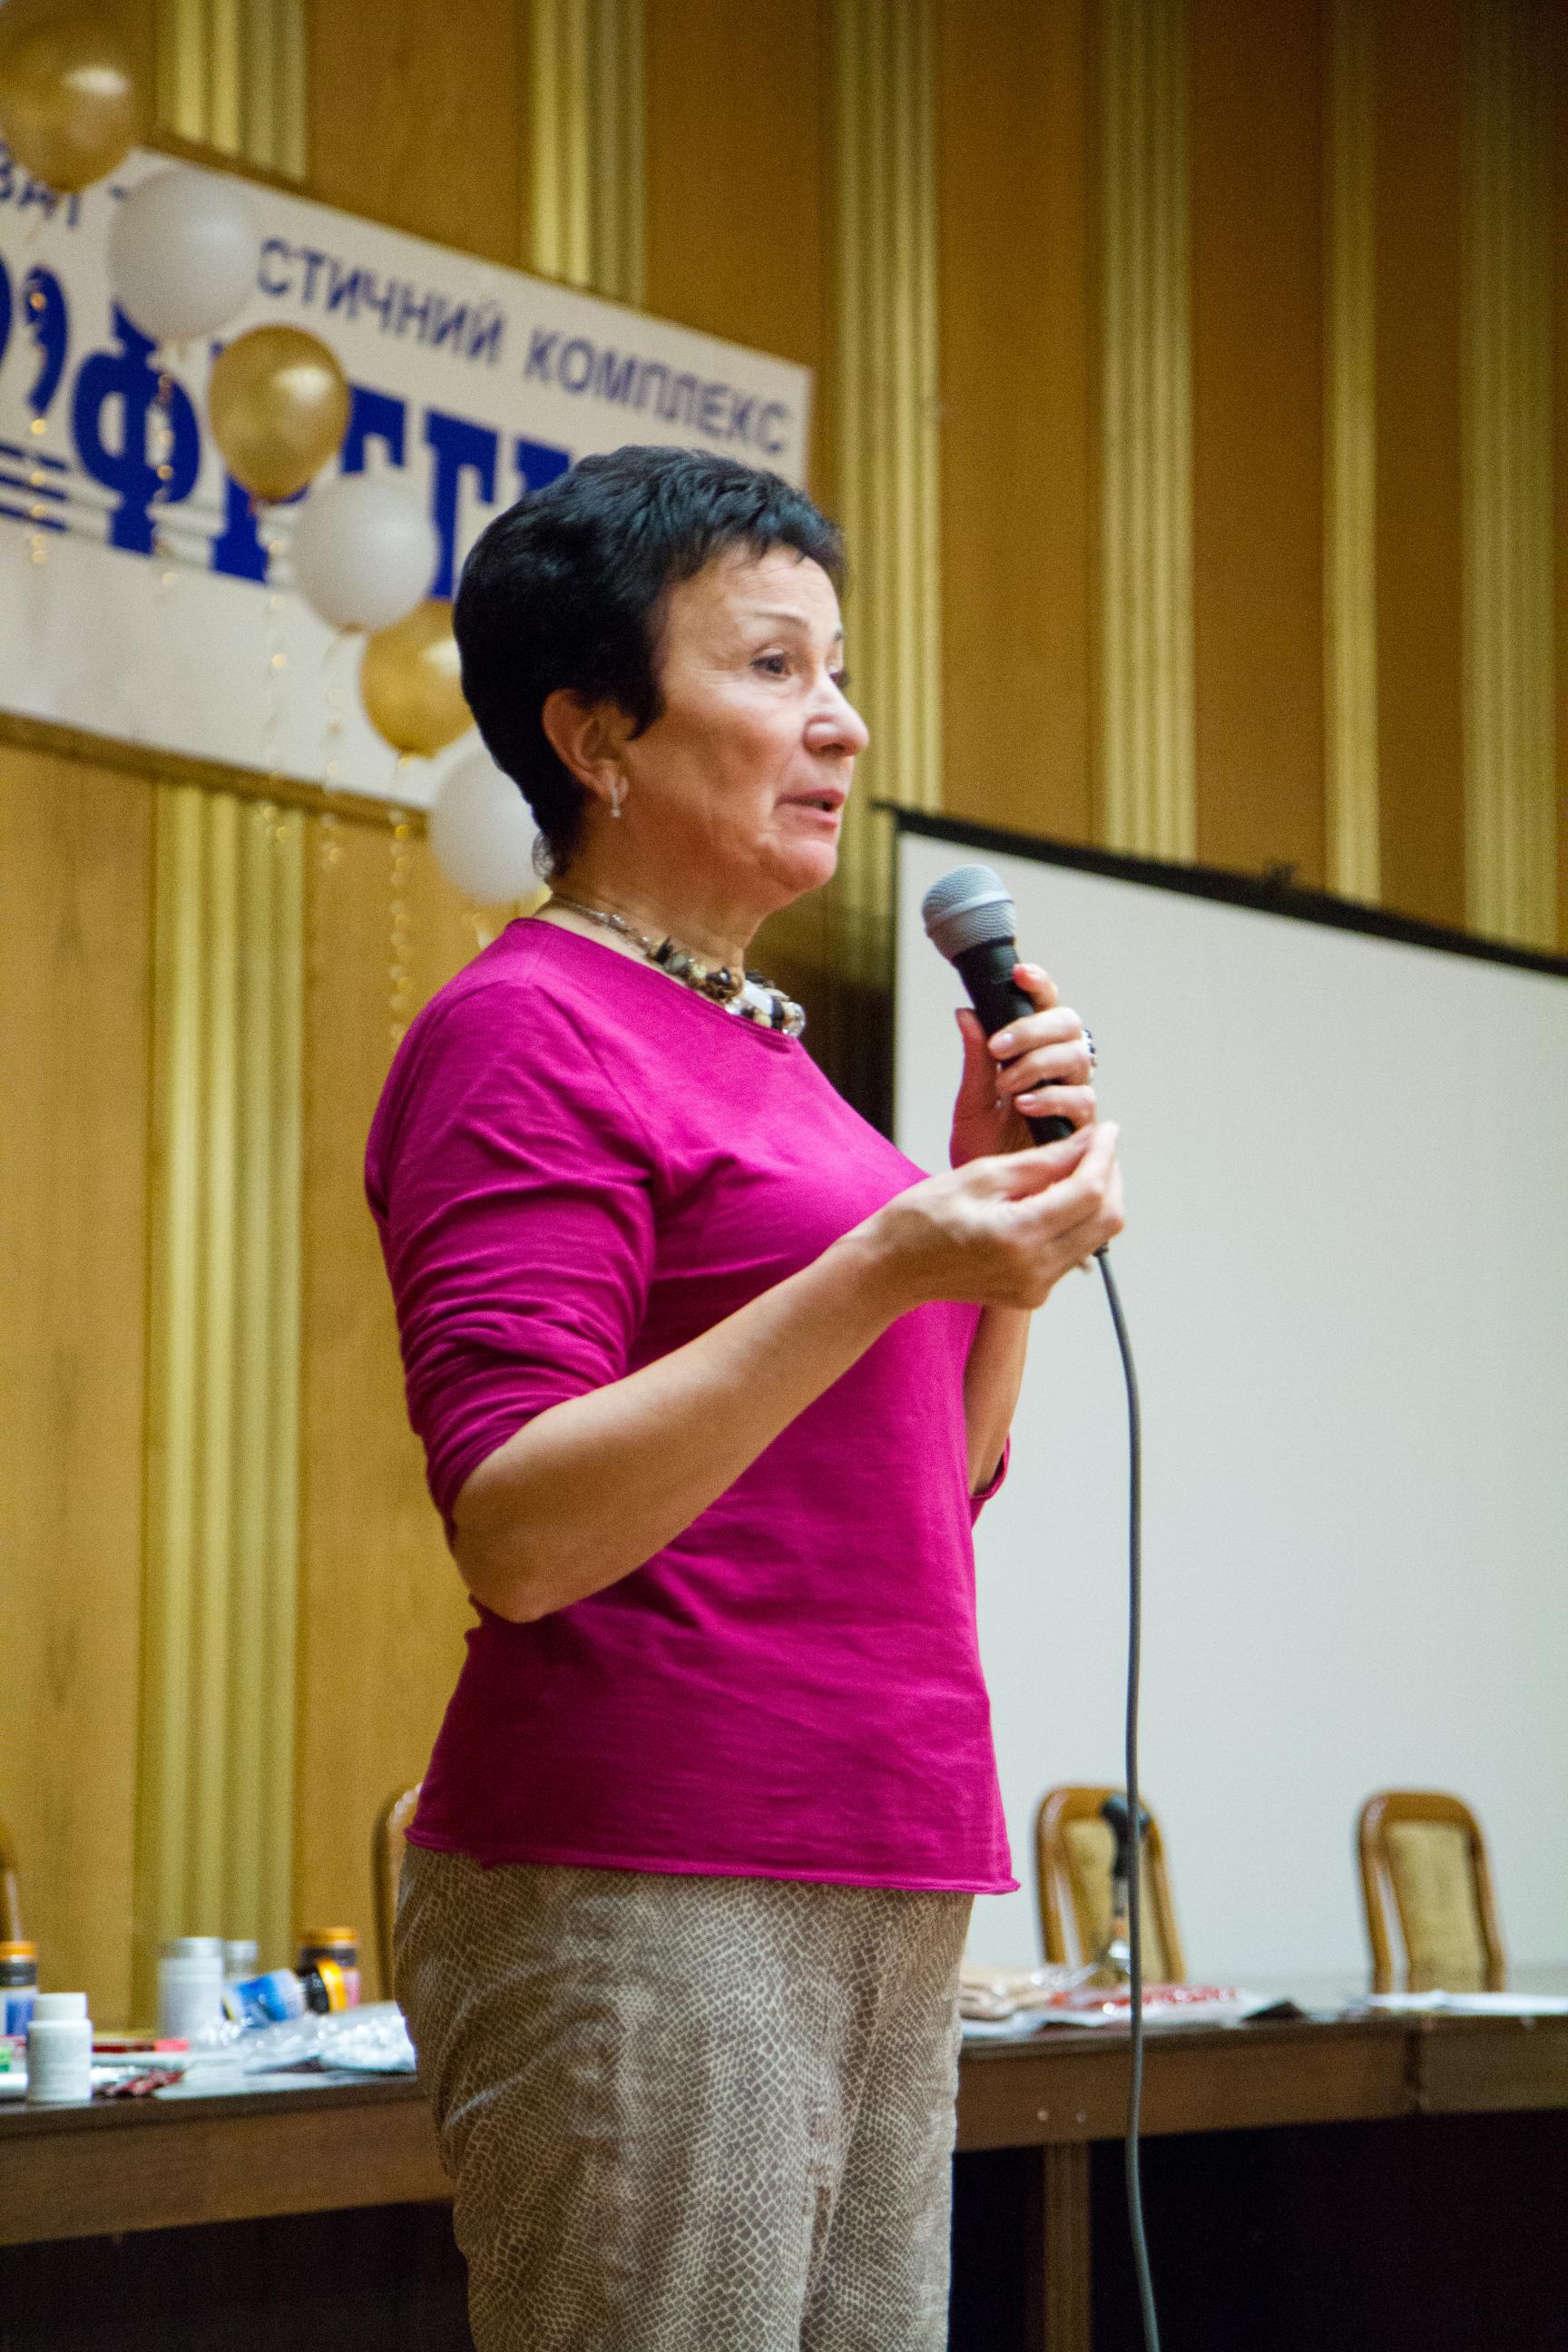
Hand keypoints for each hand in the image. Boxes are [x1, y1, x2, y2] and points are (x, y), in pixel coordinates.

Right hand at [862, 1121, 1123, 1313]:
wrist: (892, 1269)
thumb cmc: (922, 1217)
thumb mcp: (981, 1175)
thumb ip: (1042, 1161)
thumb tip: (1089, 1141)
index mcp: (1019, 1237)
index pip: (1089, 1193)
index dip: (1104, 1156)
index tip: (1108, 1128)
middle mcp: (1036, 1271)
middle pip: (1106, 1220)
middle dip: (1110, 1178)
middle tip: (1098, 1146)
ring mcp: (1037, 1288)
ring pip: (1095, 1237)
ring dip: (1096, 1199)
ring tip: (1079, 1165)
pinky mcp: (1034, 1293)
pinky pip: (1073, 1252)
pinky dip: (1075, 1220)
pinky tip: (1057, 1195)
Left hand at [949, 964, 1096, 1166]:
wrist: (990, 1196)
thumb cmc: (982, 1148)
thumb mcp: (970, 1102)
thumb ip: (974, 1061)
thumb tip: (966, 1013)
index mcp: (1035, 1052)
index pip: (1046, 1006)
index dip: (1039, 985)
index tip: (1020, 975)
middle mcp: (1060, 1068)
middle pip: (1069, 1024)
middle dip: (1035, 1029)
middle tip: (1000, 1046)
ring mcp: (1074, 1095)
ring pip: (1077, 1057)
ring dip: (1039, 1063)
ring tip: (1007, 1085)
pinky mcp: (1082, 1127)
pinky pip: (1081, 1100)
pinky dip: (1051, 1097)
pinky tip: (1025, 1104)